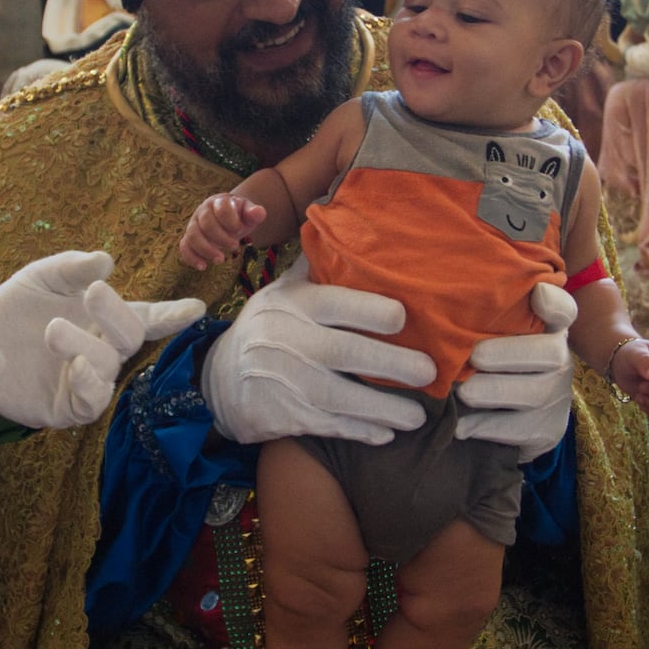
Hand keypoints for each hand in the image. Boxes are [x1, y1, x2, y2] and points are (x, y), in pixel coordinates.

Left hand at [0, 251, 205, 431]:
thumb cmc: (15, 311)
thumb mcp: (40, 278)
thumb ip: (71, 268)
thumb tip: (106, 261)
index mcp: (102, 319)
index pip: (145, 316)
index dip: (172, 314)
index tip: (197, 308)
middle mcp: (102, 349)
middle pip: (128, 336)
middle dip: (116, 315)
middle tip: (95, 292)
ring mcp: (87, 380)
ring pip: (106, 366)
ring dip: (84, 346)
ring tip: (52, 329)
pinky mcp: (68, 407)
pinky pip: (92, 401)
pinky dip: (90, 384)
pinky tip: (77, 366)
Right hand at [181, 194, 265, 268]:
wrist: (228, 219)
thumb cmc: (239, 216)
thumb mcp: (249, 213)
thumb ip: (254, 213)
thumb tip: (259, 213)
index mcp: (219, 202)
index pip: (221, 208)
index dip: (231, 221)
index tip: (240, 231)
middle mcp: (203, 211)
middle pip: (206, 223)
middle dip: (220, 238)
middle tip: (235, 247)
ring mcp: (193, 224)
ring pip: (192, 235)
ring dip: (206, 249)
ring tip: (220, 260)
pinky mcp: (189, 238)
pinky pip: (184, 247)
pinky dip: (191, 257)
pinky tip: (203, 266)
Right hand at [201, 257, 434, 445]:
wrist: (219, 378)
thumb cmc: (269, 326)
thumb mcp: (283, 291)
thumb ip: (317, 267)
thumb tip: (350, 214)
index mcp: (294, 303)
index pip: (335, 302)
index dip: (370, 310)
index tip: (404, 318)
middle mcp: (287, 340)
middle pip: (344, 353)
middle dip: (391, 364)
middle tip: (430, 372)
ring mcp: (283, 381)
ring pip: (339, 397)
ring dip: (383, 408)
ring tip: (419, 416)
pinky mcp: (281, 416)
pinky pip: (327, 425)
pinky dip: (359, 431)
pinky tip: (386, 434)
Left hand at [455, 281, 576, 461]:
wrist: (505, 416)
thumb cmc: (487, 360)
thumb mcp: (485, 334)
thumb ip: (478, 317)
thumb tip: (442, 298)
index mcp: (548, 328)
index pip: (563, 310)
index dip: (555, 302)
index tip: (537, 295)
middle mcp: (559, 358)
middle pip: (551, 352)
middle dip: (511, 353)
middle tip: (475, 356)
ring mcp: (557, 396)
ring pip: (536, 393)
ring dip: (496, 392)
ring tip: (464, 392)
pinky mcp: (548, 429)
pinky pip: (522, 429)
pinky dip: (488, 426)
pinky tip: (462, 425)